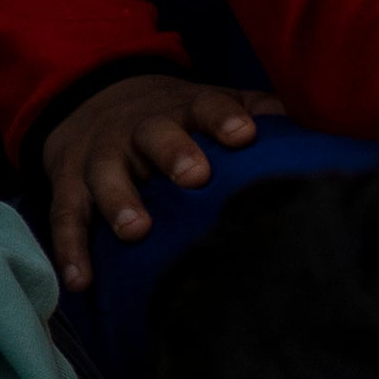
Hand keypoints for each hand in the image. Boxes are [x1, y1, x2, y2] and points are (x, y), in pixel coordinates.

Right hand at [38, 72, 271, 285]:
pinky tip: (79, 281)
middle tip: (193, 177)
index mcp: (180, 111)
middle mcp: (137, 129)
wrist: (90, 97)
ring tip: (136, 230)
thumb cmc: (173, 119)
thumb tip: (312, 132)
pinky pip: (65, 215)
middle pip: (152, 135)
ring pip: (105, 175)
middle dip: (172, 152)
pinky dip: (70, 248)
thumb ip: (256, 112)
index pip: (204, 107)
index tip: (243, 133)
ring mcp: (99, 156)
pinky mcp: (68, 182)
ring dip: (119, 200)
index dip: (222, 118)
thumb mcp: (209, 104)